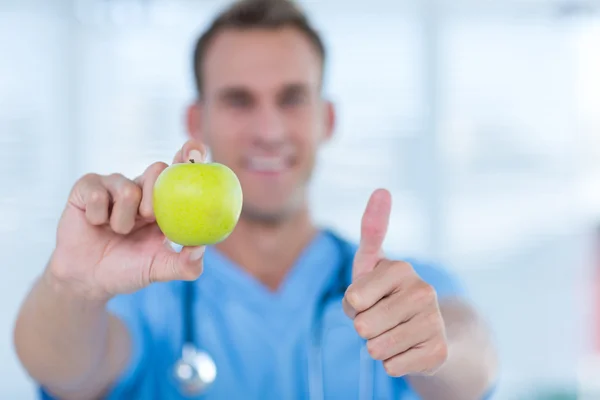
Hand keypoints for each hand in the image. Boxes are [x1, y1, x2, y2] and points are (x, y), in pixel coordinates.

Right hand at [47, 140, 207, 301]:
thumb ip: (185, 265)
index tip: (194, 153)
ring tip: (117, 231)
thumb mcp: (159, 269)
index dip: (190, 156)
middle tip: (147, 217)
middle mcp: (142, 187)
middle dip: (155, 194)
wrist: (88, 278)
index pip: (181, 171)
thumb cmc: (128, 270)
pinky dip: (97, 217)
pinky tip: (95, 224)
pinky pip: (97, 194)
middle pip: (158, 169)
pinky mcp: (88, 186)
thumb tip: (201, 249)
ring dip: (122, 220)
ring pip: (127, 189)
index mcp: (165, 202)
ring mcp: (114, 184)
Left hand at [342, 189, 448, 377]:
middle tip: (381, 319)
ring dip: (376, 347)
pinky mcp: (438, 351)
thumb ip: (371, 229)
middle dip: (363, 328)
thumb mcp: (370, 265)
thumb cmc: (386, 295)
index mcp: (400, 268)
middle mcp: (422, 290)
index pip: (352, 300)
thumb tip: (382, 189)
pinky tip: (407, 349)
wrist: (427, 331)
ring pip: (376, 349)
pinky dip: (392, 363)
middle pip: (362, 327)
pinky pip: (391, 367)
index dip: (352, 306)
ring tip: (393, 333)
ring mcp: (433, 321)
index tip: (367, 298)